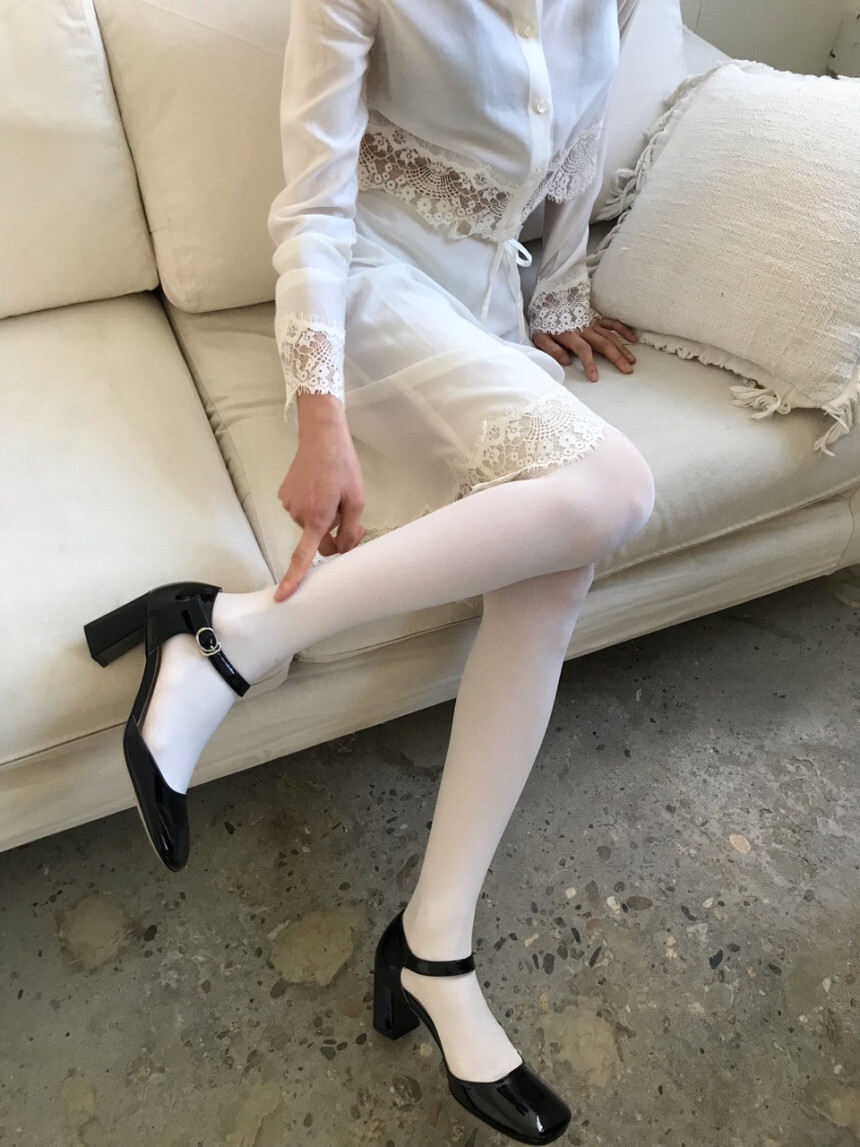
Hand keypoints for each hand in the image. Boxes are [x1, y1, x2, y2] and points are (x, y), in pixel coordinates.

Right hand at [274, 397, 365, 601]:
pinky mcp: (283, 495)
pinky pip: (301, 511)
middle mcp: (299, 514)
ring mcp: (288, 505)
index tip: (282, 596)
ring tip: (333, 493)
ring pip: (310, 524)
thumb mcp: (357, 499)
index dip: (293, 579)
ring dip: (324, 516)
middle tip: (351, 517)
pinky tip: (320, 487)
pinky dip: (312, 505)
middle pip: (317, 541)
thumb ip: (351, 530)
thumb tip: (342, 550)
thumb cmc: (343, 466)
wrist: (321, 436)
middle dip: (334, 534)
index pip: (304, 556)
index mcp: (318, 517)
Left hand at [532, 317, 637, 381]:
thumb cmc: (544, 321)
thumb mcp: (540, 337)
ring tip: (632, 361)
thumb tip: (567, 361)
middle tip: (627, 370)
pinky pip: (612, 323)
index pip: (584, 351)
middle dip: (617, 358)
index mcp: (571, 335)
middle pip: (604, 344)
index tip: (595, 378)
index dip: (590, 364)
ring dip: (622, 349)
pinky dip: (623, 330)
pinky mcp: (596, 319)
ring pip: (611, 336)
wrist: (549, 298)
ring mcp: (593, 323)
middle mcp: (585, 330)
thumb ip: (552, 350)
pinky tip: (633, 340)